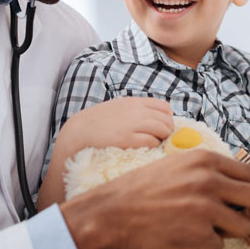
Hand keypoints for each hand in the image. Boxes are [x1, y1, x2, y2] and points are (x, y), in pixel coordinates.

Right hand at [56, 97, 173, 156]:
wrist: (81, 129)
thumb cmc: (100, 120)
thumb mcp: (119, 107)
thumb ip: (136, 109)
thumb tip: (155, 118)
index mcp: (134, 102)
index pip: (164, 106)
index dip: (167, 118)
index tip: (163, 126)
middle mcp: (136, 111)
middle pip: (166, 119)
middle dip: (168, 130)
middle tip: (163, 138)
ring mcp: (132, 124)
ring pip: (162, 129)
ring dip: (163, 138)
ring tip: (157, 143)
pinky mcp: (127, 138)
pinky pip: (151, 141)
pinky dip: (154, 145)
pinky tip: (148, 147)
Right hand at [61, 148, 249, 248]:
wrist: (113, 211)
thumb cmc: (141, 189)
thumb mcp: (177, 166)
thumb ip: (208, 172)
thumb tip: (238, 186)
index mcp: (204, 160)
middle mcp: (209, 180)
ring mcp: (205, 208)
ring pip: (242, 226)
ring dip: (228, 231)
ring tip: (203, 228)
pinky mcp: (199, 234)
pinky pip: (219, 244)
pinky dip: (206, 244)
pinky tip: (185, 235)